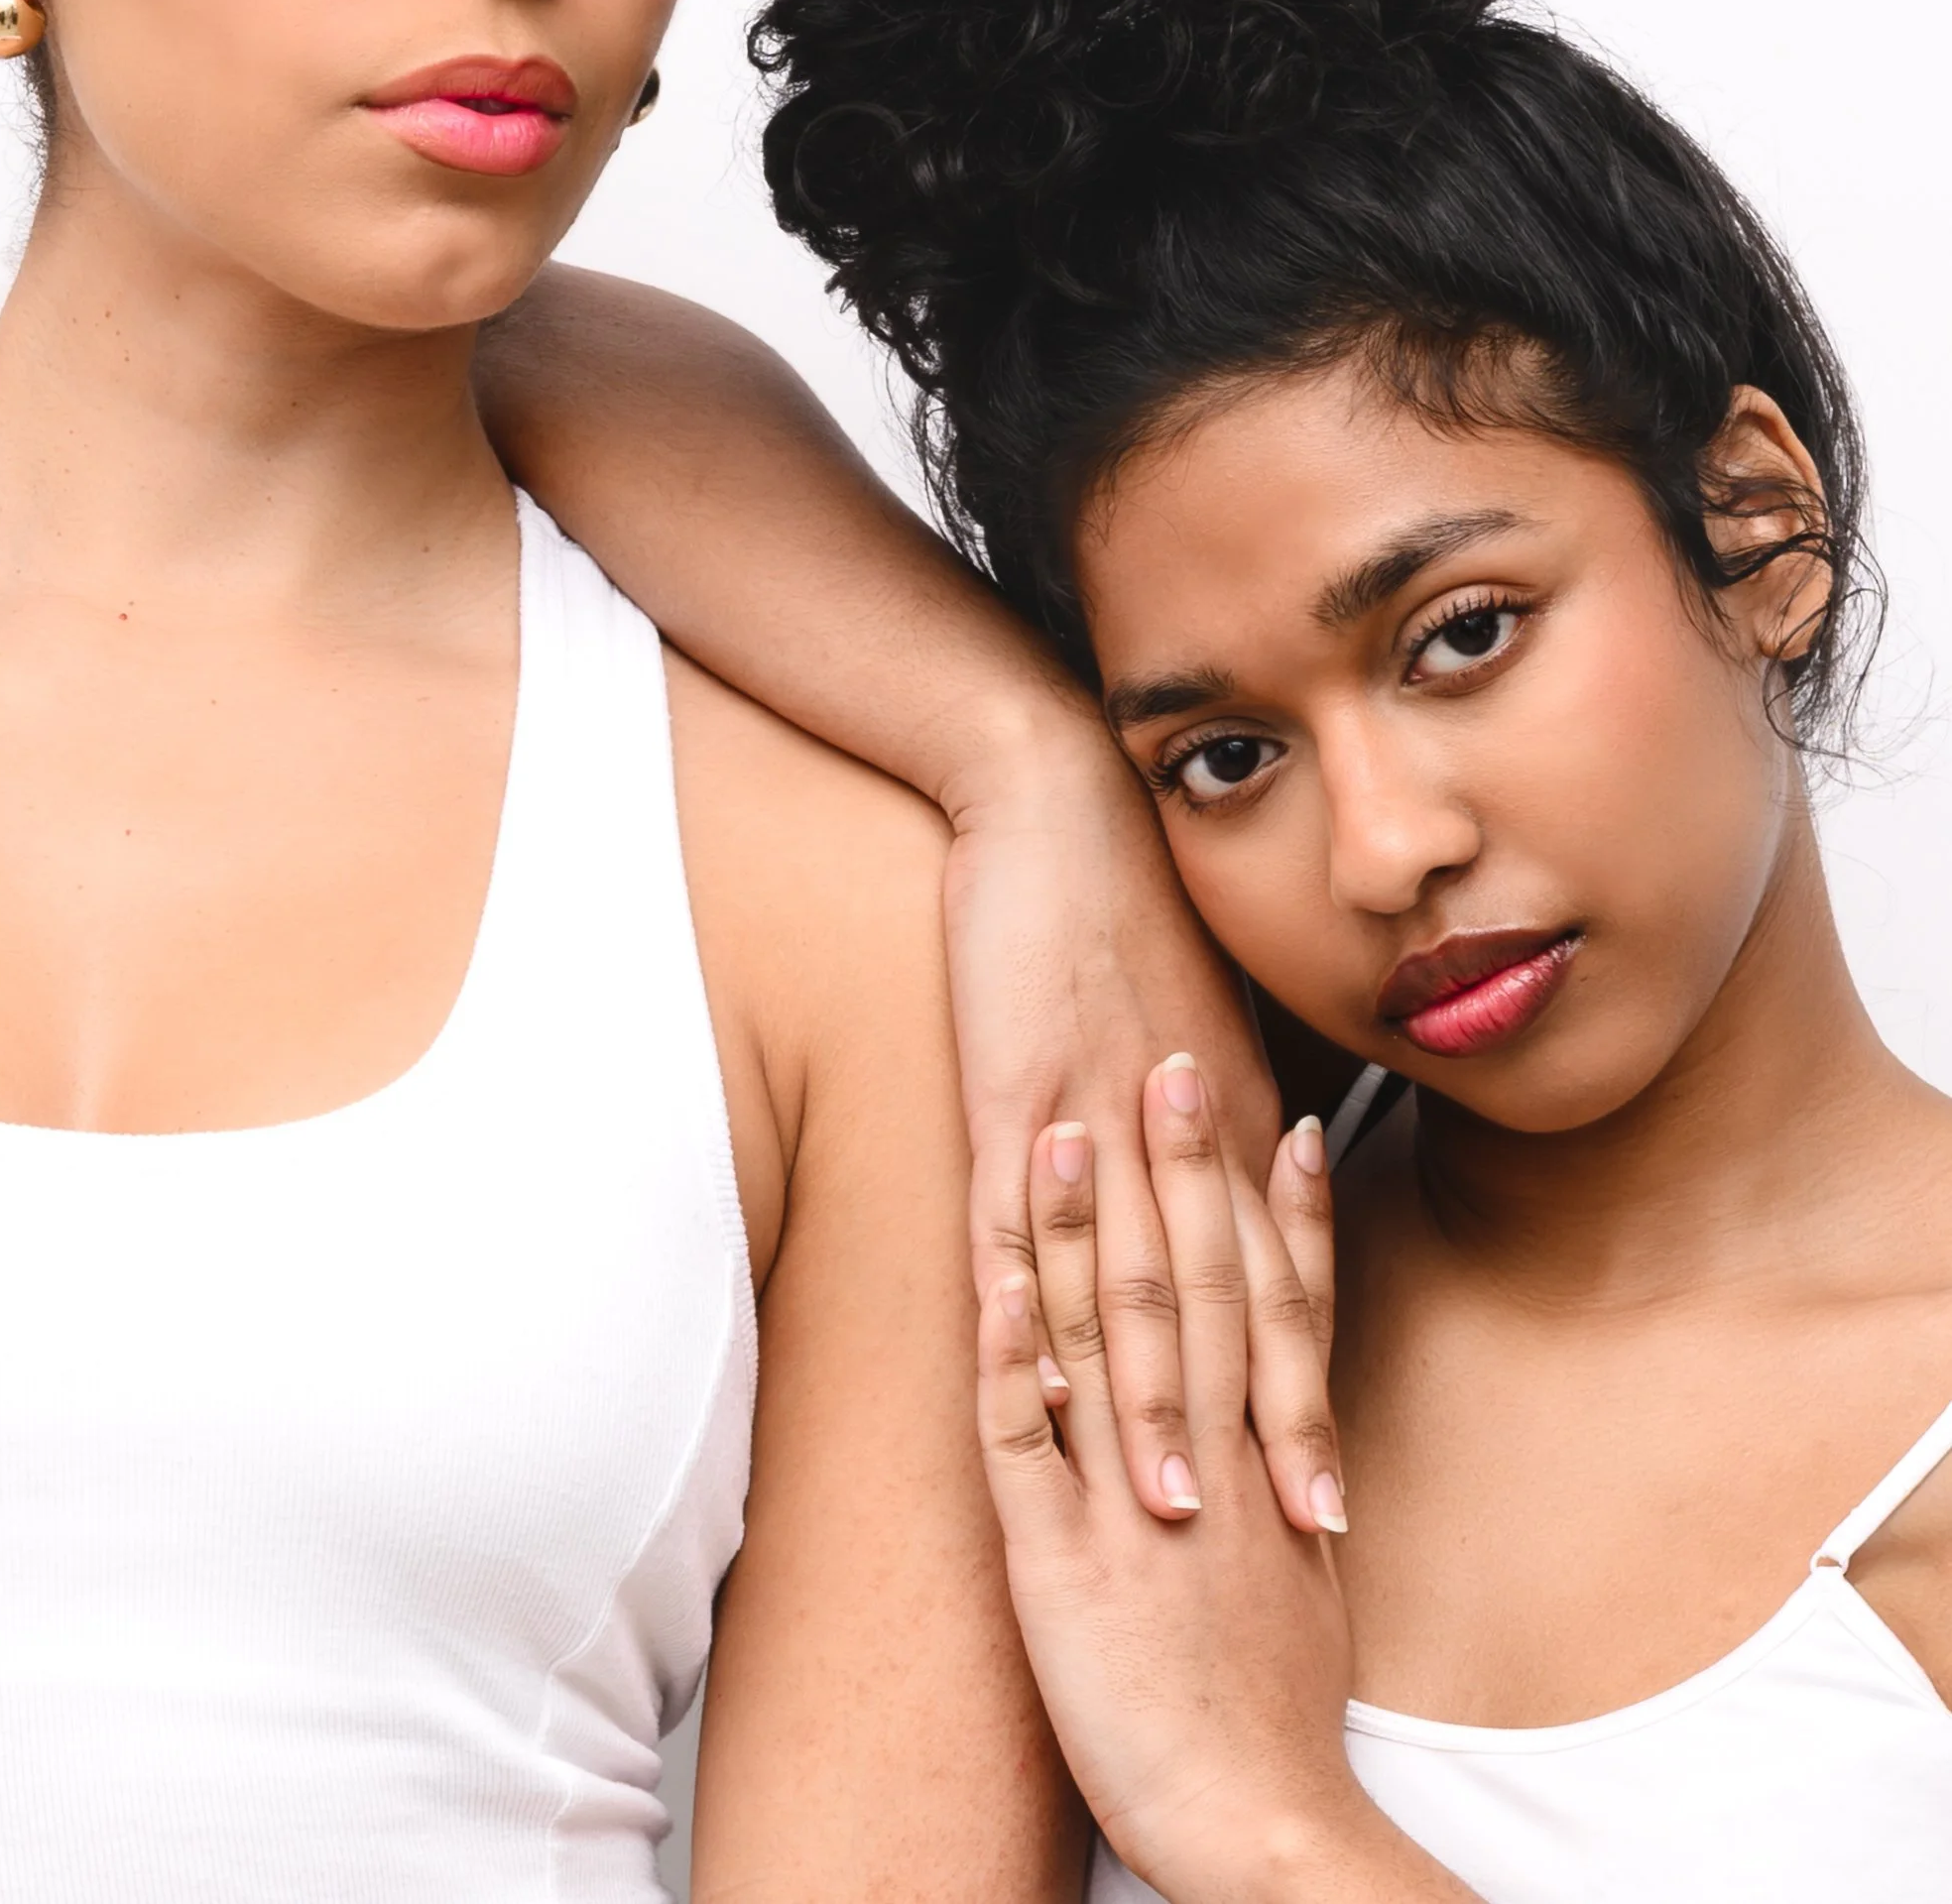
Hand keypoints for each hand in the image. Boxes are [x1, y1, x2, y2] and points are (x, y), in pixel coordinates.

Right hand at [943, 719, 1331, 1527]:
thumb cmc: (1125, 899)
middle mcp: (1174, 1128)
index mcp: (1226, 1116)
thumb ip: (1222, 1108)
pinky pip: (1021, 1211)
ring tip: (1167, 1512)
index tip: (1333, 1505)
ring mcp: (1091, 1111)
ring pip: (1128, 1282)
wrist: (1054, 795)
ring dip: (1147, 1405)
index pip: (1276, 1283)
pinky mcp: (1010, 1084)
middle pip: (1221, 1307)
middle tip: (1288, 1547)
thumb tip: (1252, 1180)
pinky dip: (1031, 1304)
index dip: (1303, 1395)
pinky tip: (1032, 1380)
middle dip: (1249, 1431)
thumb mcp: (1200, 1007)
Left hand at [977, 1061, 1444, 1903]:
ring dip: (1079, 1229)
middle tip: (1175, 1062)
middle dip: (1180, 1176)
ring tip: (1067, 1125)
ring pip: (1104, 1340)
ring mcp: (1131, 1505)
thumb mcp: (1308, 1585)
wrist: (1264, 1834)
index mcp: (1270, 1468)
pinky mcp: (1054, 1562)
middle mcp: (1209, 1463)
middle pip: (1196, 1292)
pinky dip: (1009, 1352)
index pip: (1279, 1310)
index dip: (1273, 1209)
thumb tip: (1301, 1425)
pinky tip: (989, 1276)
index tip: (1273, 1113)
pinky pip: (1026, 1439)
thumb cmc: (1278, 1721)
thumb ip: (1296, 1489)